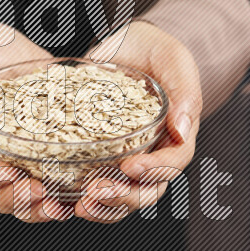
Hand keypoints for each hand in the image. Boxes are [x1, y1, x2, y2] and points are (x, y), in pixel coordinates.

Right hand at [0, 28, 70, 222]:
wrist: (13, 51)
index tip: (6, 172)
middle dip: (13, 199)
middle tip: (38, 191)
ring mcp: (10, 163)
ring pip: (16, 200)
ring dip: (36, 209)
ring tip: (58, 205)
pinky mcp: (37, 162)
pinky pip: (43, 189)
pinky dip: (57, 199)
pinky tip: (74, 200)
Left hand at [74, 21, 202, 222]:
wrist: (126, 44)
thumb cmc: (155, 49)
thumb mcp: (174, 59)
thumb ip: (185, 90)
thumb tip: (182, 128)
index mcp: (177, 134)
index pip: (174, 163)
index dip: (154, 171)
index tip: (128, 166)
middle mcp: (155, 152)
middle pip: (148, 189)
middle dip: (124, 196)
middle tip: (97, 192)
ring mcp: (128, 157)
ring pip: (123, 195)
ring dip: (103, 206)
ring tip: (80, 205)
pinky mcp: (101, 156)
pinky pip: (97, 185)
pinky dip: (83, 196)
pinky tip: (64, 197)